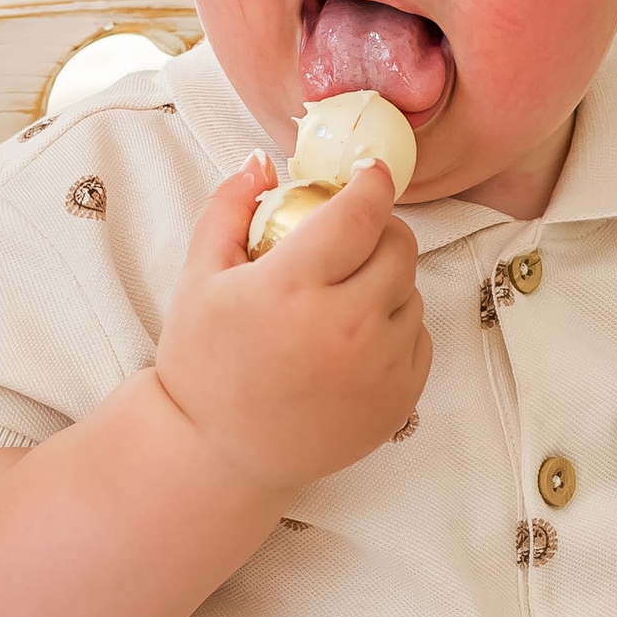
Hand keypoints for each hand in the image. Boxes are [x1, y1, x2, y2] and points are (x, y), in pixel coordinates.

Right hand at [155, 156, 430, 500]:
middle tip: (352, 236)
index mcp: (292, 288)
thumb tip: (262, 162)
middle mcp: (344, 326)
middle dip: (380, 230)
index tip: (367, 173)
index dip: (370, 182)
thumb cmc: (204, 365)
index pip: (360, 212)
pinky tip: (353, 340)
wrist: (219, 455)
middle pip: (398, 247)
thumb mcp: (198, 279)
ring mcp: (378, 368)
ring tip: (342, 297)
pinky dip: (395, 328)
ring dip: (386, 281)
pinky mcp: (399, 400)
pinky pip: (419, 338)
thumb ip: (228, 209)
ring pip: (412, 292)